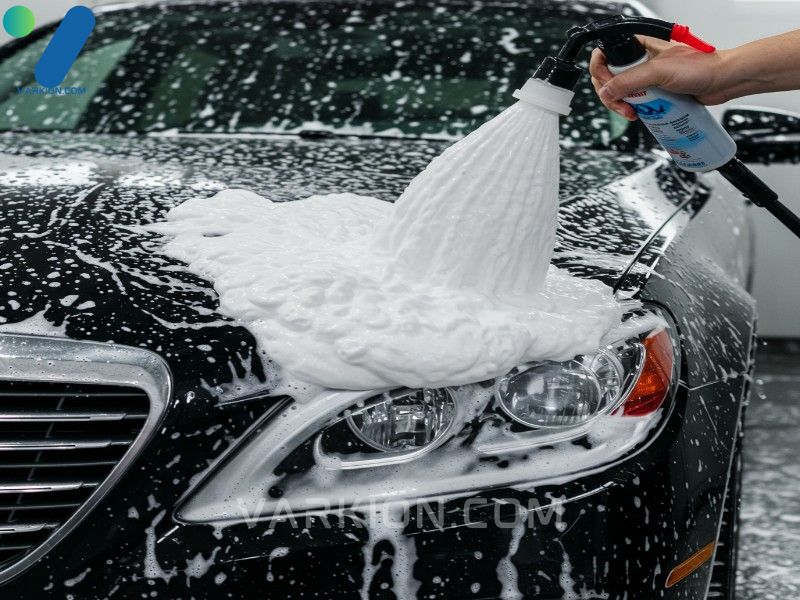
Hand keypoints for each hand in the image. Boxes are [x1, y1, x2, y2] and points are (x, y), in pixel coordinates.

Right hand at [590, 36, 731, 120]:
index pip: (606, 57)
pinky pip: (634, 101)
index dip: (601, 73)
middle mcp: (640, 61)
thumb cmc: (701, 67)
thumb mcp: (659, 72)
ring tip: (632, 112)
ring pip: (620, 92)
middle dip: (610, 95)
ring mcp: (646, 78)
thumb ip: (630, 80)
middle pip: (609, 78)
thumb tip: (607, 92)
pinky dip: (631, 109)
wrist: (722, 81)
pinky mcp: (653, 92)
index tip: (609, 88)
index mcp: (639, 47)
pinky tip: (639, 114)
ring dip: (620, 105)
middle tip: (621, 105)